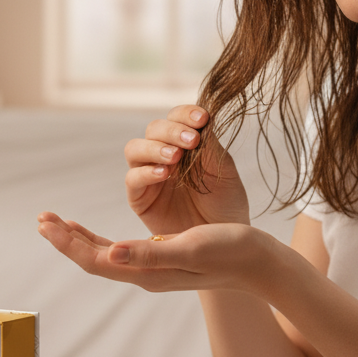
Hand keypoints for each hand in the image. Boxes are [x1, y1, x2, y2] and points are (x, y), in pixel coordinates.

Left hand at [36, 213, 264, 293]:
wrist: (258, 263)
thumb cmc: (229, 251)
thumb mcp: (190, 248)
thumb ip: (151, 253)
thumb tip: (111, 254)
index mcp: (147, 272)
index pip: (96, 260)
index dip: (69, 243)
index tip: (47, 224)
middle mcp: (144, 273)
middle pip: (94, 258)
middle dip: (66, 239)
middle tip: (42, 219)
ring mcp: (151, 267)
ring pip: (104, 254)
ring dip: (78, 239)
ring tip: (56, 222)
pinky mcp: (160, 257)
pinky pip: (119, 250)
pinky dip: (98, 238)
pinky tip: (90, 231)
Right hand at [124, 105, 249, 235]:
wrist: (223, 242)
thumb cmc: (225, 205)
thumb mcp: (223, 171)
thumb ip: (209, 146)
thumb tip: (201, 119)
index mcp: (185, 143)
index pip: (176, 117)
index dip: (185, 114)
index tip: (202, 119)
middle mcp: (163, 155)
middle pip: (153, 129)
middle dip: (172, 130)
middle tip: (191, 140)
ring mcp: (148, 175)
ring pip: (135, 149)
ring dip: (154, 148)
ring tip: (174, 157)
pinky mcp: (139, 198)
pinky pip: (132, 179)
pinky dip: (146, 172)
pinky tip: (164, 175)